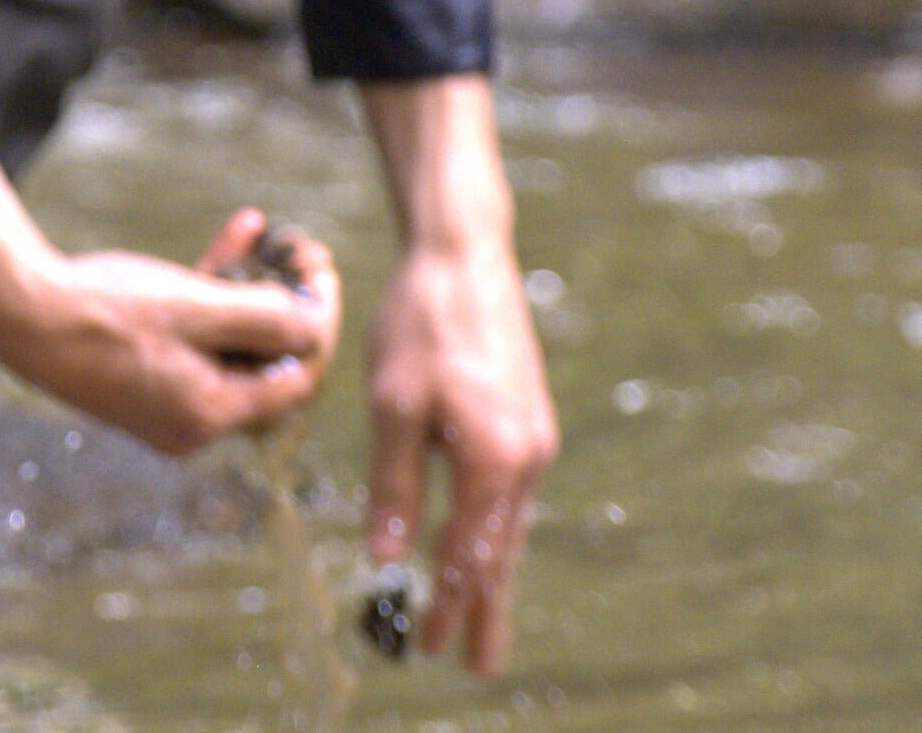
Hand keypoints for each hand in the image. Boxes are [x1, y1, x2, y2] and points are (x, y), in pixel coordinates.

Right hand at [0, 141, 340, 455]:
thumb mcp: (196, 308)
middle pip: (264, 360)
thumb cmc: (104, 312)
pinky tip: (233, 236)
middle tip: (301, 251)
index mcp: (210, 416)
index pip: (294, 378)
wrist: (17, 309)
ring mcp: (166, 398)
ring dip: (251, 287)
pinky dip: (213, 292)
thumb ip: (265, 318)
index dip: (319, 324)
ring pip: (230, 341)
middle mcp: (192, 420)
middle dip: (286, 301)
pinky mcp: (143, 372)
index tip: (323, 273)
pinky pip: (196, 336)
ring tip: (267, 234)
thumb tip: (315, 325)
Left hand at [360, 76, 557, 676]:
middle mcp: (527, 456)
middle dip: (486, 608)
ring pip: (510, 524)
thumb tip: (388, 558)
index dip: (451, 605)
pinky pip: (512, 494)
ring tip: (483, 621)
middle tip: (477, 664)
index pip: (471, 555)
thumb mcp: (393, 406)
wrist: (463, 256)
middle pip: (502, 551)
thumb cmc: (421, 324)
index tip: (431, 648)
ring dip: (493, 574)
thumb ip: (395, 485)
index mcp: (496, 459)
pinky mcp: (526, 418)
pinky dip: (496, 531)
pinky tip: (485, 546)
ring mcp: (533, 436)